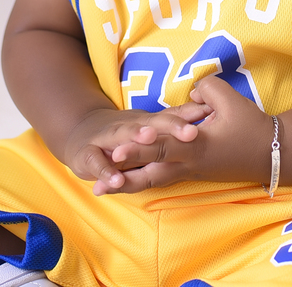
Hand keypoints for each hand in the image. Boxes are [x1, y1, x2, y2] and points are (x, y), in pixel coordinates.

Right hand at [62, 103, 210, 195]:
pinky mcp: (87, 155)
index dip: (190, 117)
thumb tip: (210, 111)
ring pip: (123, 135)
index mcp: (146, 123)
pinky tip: (116, 180)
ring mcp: (107, 139)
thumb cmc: (124, 134)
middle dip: (171, 127)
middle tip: (191, 133)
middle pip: (152, 124)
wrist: (80, 136)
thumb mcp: (149, 126)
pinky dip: (105, 171)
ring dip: (136, 136)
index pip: (171, 117)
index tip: (212, 115)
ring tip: (150, 138)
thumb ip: (175, 121)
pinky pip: (96, 163)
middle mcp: (128, 127)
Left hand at [96, 75, 274, 194]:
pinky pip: (161, 179)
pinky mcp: (191, 173)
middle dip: (123, 174)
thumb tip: (188, 92)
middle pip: (150, 171)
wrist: (272, 154)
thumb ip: (204, 88)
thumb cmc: (252, 126)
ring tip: (102, 189)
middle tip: (98, 180)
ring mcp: (189, 171)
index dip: (139, 146)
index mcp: (196, 146)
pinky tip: (126, 182)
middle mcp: (188, 163)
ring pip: (153, 181)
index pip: (163, 146)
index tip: (116, 150)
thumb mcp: (230, 99)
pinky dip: (142, 181)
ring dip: (128, 184)